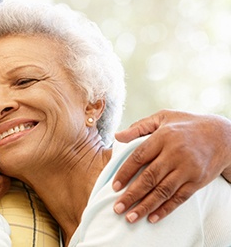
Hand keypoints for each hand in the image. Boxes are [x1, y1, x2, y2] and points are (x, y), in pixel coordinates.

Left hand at [112, 109, 230, 222]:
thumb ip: (139, 127)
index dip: (125, 172)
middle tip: (118, 208)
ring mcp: (188, 169)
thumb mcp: (163, 117)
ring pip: (163, 191)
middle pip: (149, 177)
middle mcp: (175, 154)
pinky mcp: (197, 181)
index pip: (139, 156)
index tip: (114, 186)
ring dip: (145, 206)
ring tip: (131, 217)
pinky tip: (152, 217)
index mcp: (163, 137)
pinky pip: (179, 198)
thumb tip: (117, 136)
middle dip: (132, 195)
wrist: (223, 136)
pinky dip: (165, 209)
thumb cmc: (186, 125)